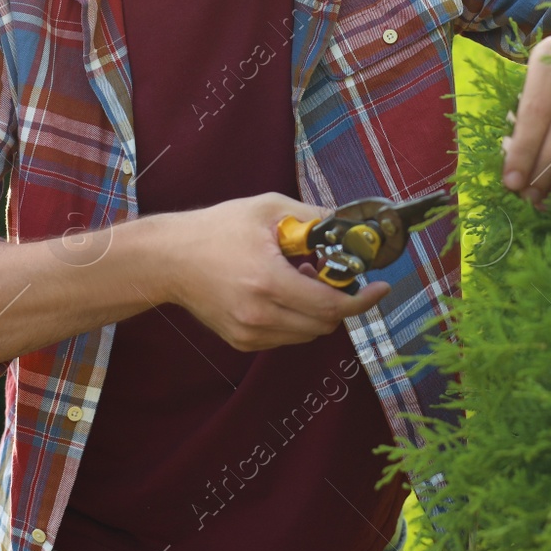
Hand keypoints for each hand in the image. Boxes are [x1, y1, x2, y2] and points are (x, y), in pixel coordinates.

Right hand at [161, 193, 391, 351]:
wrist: (169, 259)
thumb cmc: (216, 229)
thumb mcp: (266, 209)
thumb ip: (311, 217)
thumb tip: (346, 225)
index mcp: (268, 282)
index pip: (330, 305)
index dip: (362, 300)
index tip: (380, 288)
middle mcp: (260, 315)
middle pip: (324, 324)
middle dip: (339, 301)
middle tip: (330, 273)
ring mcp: (249, 333)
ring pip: (308, 334)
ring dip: (316, 310)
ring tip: (298, 277)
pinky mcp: (242, 341)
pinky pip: (286, 337)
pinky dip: (295, 318)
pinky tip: (280, 291)